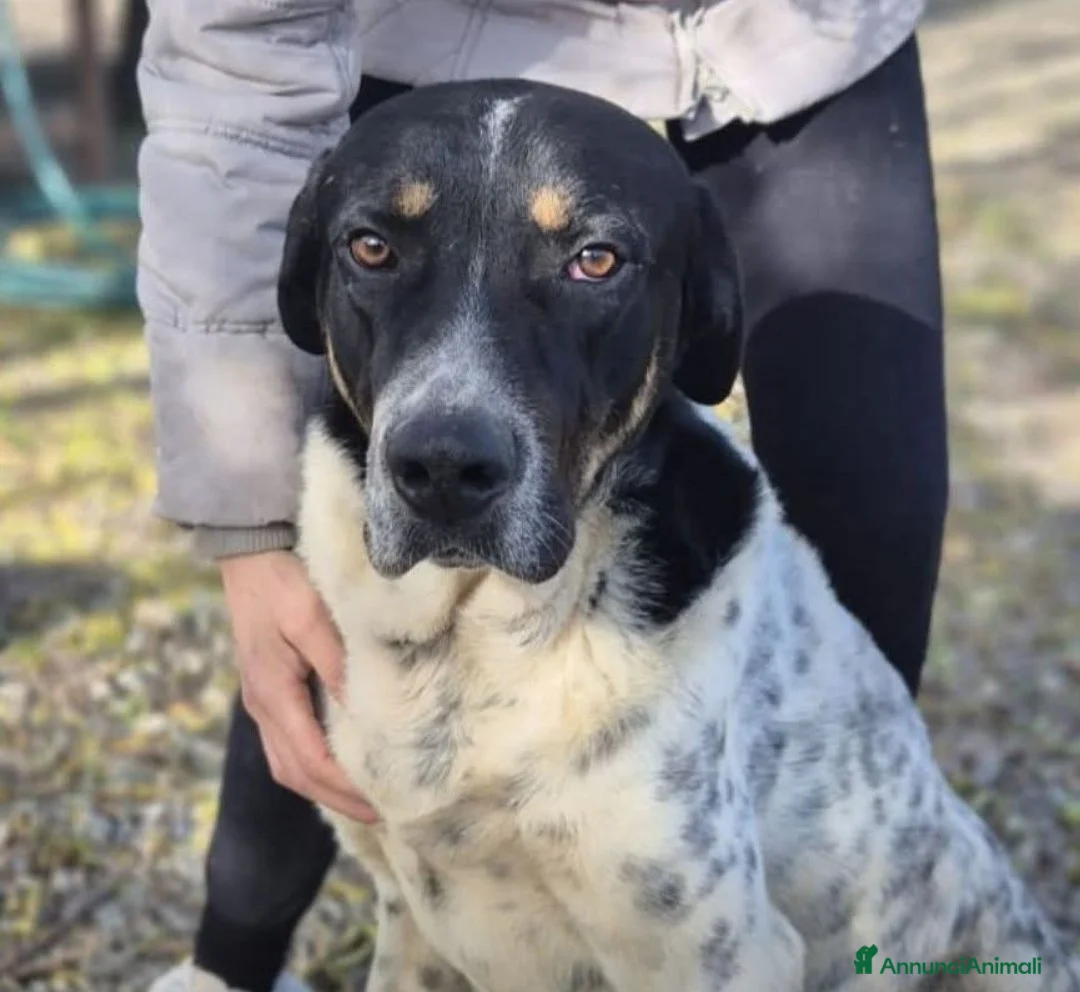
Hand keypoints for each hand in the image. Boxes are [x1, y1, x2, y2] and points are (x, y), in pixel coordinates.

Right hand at [219, 550, 378, 822]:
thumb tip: (367, 712)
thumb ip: (338, 664)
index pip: (309, 761)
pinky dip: (315, 761)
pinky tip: (344, 759)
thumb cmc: (281, 582)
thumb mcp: (311, 618)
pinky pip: (290, 741)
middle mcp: (263, 706)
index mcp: (272, 695)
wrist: (249, 553)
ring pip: (289, 761)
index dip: (345, 788)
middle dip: (336, 798)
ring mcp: (263, 699)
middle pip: (295, 772)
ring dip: (324, 784)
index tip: (383, 805)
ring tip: (367, 796)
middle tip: (384, 814)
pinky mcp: (269, 688)